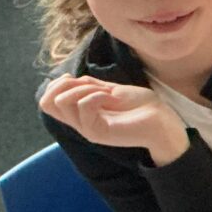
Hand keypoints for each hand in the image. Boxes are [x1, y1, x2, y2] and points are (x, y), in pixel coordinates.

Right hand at [40, 74, 188, 163]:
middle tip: (93, 85)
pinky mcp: (98, 133)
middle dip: (66, 85)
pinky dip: (96, 95)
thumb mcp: (111, 90)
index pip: (47, 102)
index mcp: (82, 114)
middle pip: (47, 103)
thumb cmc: (142, 106)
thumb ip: (89, 86)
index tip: (78, 78)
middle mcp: (81, 123)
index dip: (56, 84)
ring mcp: (88, 129)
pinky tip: (111, 97)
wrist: (164, 122)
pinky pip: (83, 107)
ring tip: (105, 92)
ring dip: (83, 89)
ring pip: (62, 103)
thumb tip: (65, 79)